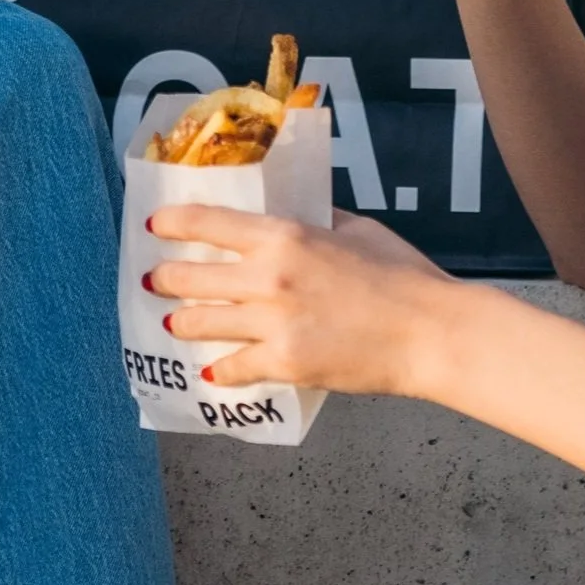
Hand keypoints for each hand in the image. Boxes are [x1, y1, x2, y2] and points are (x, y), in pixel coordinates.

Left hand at [144, 204, 457, 396]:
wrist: (429, 332)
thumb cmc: (401, 274)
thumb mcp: (355, 227)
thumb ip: (314, 220)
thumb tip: (289, 212)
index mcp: (283, 235)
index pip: (207, 222)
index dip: (172, 223)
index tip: (155, 226)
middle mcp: (267, 276)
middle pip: (189, 277)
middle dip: (165, 278)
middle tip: (157, 280)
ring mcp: (271, 323)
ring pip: (198, 323)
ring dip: (180, 323)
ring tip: (173, 324)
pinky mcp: (284, 363)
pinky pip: (232, 369)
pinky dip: (220, 371)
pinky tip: (213, 372)